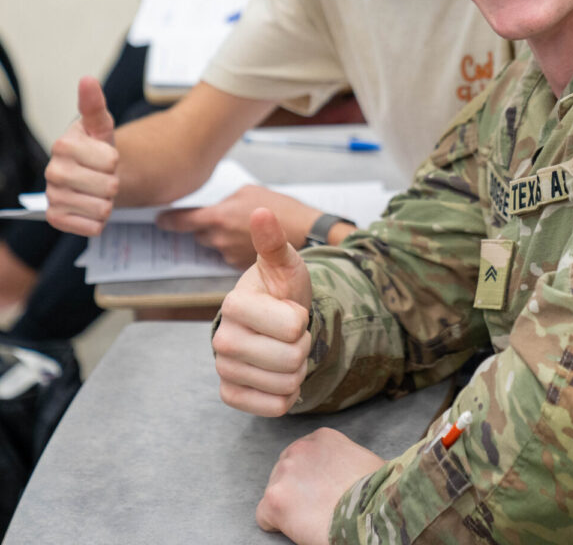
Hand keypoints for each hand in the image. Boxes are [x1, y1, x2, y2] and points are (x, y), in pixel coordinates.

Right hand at [44, 76, 118, 236]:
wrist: (91, 175)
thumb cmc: (96, 148)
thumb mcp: (100, 126)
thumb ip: (94, 105)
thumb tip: (87, 79)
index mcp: (63, 145)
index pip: (111, 161)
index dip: (116, 161)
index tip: (105, 157)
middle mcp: (52, 171)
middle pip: (108, 187)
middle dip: (113, 183)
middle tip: (103, 176)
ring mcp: (52, 196)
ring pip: (102, 208)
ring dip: (107, 202)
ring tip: (97, 192)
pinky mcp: (55, 219)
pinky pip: (92, 227)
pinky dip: (98, 221)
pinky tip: (90, 208)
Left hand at [157, 186, 317, 268]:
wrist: (303, 233)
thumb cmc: (279, 208)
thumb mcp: (249, 191)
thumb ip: (226, 201)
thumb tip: (216, 207)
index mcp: (217, 217)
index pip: (182, 221)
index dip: (168, 220)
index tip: (160, 219)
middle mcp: (219, 239)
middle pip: (198, 234)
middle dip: (203, 227)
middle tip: (219, 217)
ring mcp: (228, 254)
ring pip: (214, 244)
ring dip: (221, 237)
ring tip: (241, 226)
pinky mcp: (239, 264)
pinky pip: (228, 254)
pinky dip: (233, 247)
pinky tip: (249, 238)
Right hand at [213, 208, 312, 416]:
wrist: (275, 322)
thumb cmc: (282, 290)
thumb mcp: (285, 264)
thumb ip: (273, 242)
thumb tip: (261, 211)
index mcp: (234, 303)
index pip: (291, 326)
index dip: (302, 320)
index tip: (292, 310)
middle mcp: (222, 338)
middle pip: (291, 358)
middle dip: (303, 346)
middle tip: (293, 333)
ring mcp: (223, 369)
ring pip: (285, 385)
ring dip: (297, 370)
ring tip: (286, 350)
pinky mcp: (230, 394)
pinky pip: (273, 408)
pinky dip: (287, 395)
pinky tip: (280, 375)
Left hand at [256, 427, 382, 543]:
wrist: (370, 511)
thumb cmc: (376, 490)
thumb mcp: (362, 460)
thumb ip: (346, 459)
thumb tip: (348, 473)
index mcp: (322, 437)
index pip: (303, 456)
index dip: (311, 478)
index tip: (322, 491)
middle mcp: (299, 448)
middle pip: (285, 472)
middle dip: (296, 489)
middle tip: (314, 507)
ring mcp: (285, 472)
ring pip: (275, 492)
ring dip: (287, 505)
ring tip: (310, 518)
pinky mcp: (274, 499)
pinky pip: (264, 517)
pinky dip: (277, 525)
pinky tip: (298, 528)